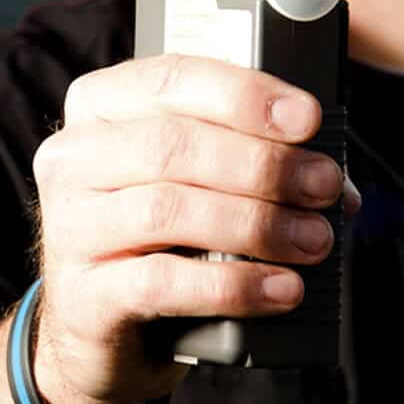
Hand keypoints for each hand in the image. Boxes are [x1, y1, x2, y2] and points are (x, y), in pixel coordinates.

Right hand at [30, 53, 359, 403]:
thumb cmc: (154, 234)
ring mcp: (68, 226)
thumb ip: (247, 157)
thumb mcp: (188, 178)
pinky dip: (233, 285)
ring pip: (167, 210)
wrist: (97, 324)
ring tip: (313, 240)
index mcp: (98, 106)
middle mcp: (71, 158)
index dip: (243, 95)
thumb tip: (335, 177)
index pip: (169, 79)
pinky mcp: (83, 294)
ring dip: (255, 224)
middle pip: (171, 145)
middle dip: (261, 164)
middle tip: (322, 185)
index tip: (305, 118)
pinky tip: (280, 288)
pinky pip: (162, 283)